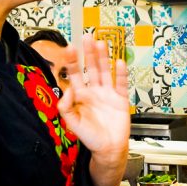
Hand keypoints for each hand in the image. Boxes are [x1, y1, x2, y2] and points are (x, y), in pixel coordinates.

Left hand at [58, 33, 129, 157]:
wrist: (108, 149)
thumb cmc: (90, 137)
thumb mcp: (72, 124)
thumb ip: (66, 108)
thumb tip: (66, 91)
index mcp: (80, 96)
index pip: (75, 74)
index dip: (72, 61)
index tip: (70, 48)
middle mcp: (94, 91)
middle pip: (91, 68)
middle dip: (89, 53)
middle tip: (87, 36)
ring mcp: (108, 94)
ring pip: (105, 71)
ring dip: (103, 58)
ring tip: (102, 43)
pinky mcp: (120, 100)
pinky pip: (120, 84)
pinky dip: (120, 74)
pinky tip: (119, 62)